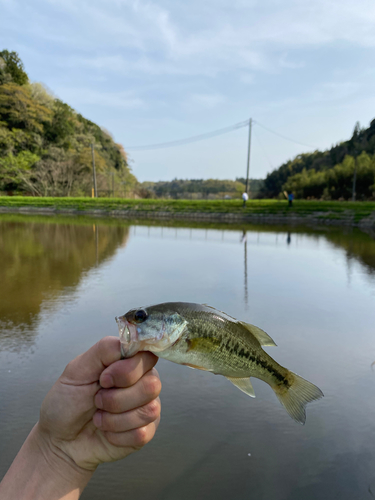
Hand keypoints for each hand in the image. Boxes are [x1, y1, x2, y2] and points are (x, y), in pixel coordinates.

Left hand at [37, 336, 160, 470]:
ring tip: (99, 417)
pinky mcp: (145, 432)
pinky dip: (117, 435)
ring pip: (149, 410)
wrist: (59, 440)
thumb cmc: (67, 401)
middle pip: (152, 385)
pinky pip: (143, 433)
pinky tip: (106, 432)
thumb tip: (130, 342)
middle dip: (116, 398)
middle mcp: (142, 381)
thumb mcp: (78, 370)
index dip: (128, 370)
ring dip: (115, 418)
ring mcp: (146, 407)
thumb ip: (104, 350)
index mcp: (129, 362)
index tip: (104, 379)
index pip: (148, 357)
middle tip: (97, 400)